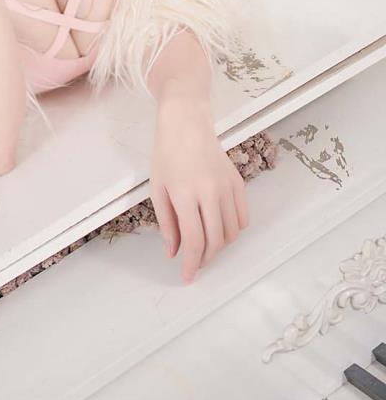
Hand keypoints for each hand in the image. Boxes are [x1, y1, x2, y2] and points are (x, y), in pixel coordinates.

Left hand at [148, 100, 248, 283]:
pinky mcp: (238, 182)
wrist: (186, 123)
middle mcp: (210, 192)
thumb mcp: (158, 189)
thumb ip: (167, 223)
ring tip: (205, 245)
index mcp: (185, 194)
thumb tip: (174, 251)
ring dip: (219, 246)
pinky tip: (219, 229)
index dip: (192, 263)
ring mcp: (227, 187)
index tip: (187, 276)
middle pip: (215, 241)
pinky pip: (242, 217)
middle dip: (205, 259)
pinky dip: (233, 229)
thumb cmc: (167, 153)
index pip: (195, 240)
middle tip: (195, 263)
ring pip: (232, 232)